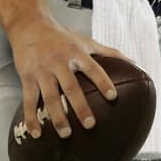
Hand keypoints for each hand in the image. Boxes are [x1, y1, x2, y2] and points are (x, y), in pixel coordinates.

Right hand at [7, 14, 126, 138]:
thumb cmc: (61, 37)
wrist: (30, 27)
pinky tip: (38, 133)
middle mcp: (59, 62)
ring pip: (50, 97)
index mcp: (76, 53)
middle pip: (70, 87)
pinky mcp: (27, 77)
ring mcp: (42, 71)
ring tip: (66, 134)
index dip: (103, 82)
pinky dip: (31, 118)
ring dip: (58, 117)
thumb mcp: (86, 41)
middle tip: (90, 124)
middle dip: (80, 107)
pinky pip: (29, 101)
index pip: (92, 68)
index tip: (113, 96)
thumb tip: (134, 63)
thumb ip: (109, 52)